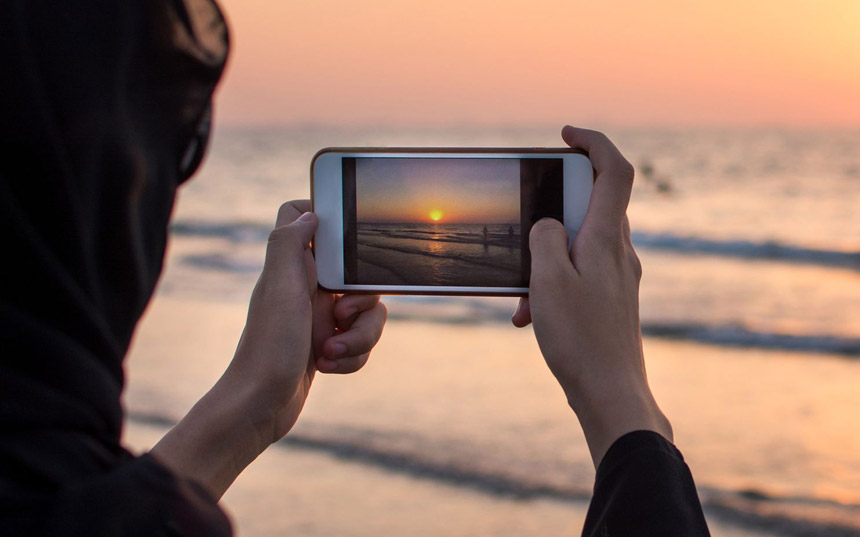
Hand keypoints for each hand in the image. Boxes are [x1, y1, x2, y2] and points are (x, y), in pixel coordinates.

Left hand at [151, 200, 386, 497]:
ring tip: (330, 352)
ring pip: (367, 313)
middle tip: (341, 314)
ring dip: (359, 336)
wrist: (258, 408)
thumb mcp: (279, 290)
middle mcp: (306, 288)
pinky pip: (361, 342)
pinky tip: (327, 366)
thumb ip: (288, 245)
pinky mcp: (328, 345)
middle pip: (359, 276)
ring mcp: (319, 318)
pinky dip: (352, 356)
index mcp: (294, 267)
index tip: (346, 243)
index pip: (305, 219)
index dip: (328, 221)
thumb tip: (309, 213)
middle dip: (363, 302)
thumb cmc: (267, 349)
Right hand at [512, 126, 671, 467]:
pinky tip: (530, 315)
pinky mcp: (610, 299)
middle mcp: (619, 251)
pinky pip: (578, 274)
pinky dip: (552, 283)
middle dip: (552, 211)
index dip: (593, 141)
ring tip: (523, 294)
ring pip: (578, 244)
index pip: (614, 169)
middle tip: (526, 229)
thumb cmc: (581, 339)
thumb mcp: (549, 280)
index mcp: (608, 237)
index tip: (564, 134)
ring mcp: (617, 276)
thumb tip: (548, 223)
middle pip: (592, 204)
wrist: (610, 393)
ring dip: (545, 258)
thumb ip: (546, 238)